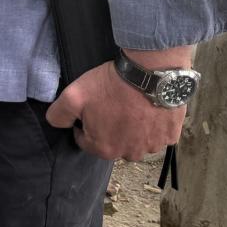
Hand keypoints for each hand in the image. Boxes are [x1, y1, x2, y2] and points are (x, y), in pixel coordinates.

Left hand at [45, 59, 186, 160]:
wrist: (150, 72)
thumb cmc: (111, 86)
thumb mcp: (73, 96)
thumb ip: (58, 114)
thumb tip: (55, 123)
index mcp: (104, 149)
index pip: (86, 141)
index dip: (85, 124)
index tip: (91, 108)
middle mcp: (129, 154)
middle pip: (113, 142)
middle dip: (109, 127)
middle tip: (112, 104)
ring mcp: (153, 146)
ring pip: (137, 140)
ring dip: (133, 128)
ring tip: (131, 105)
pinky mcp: (171, 136)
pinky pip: (158, 134)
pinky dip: (153, 124)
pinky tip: (149, 108)